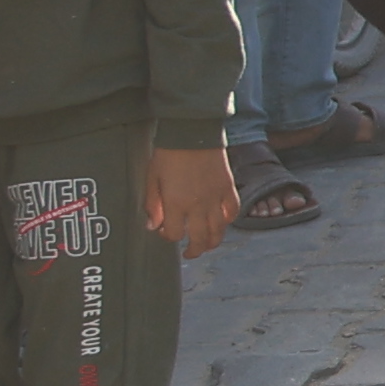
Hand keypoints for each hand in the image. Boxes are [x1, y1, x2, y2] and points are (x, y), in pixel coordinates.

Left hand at [146, 143, 239, 257]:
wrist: (192, 132)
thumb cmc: (168, 153)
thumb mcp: (152, 178)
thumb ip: (152, 204)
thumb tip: (152, 226)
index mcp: (176, 203)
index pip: (174, 234)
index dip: (167, 237)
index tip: (164, 231)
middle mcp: (197, 205)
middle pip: (199, 239)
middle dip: (193, 251)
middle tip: (189, 253)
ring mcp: (215, 198)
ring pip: (218, 231)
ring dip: (212, 242)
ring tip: (207, 244)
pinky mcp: (228, 188)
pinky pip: (232, 211)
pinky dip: (228, 220)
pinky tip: (222, 221)